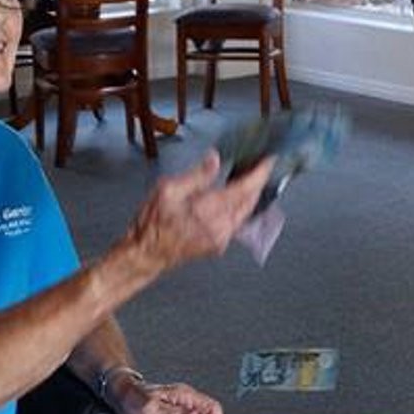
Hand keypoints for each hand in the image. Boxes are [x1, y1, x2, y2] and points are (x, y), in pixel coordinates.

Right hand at [119, 150, 276, 272]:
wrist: (146, 254)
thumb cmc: (152, 225)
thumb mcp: (168, 190)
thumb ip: (197, 175)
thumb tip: (215, 159)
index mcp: (209, 210)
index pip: (245, 189)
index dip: (259, 173)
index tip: (268, 161)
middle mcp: (220, 227)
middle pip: (250, 201)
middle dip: (258, 182)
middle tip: (259, 165)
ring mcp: (221, 238)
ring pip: (246, 212)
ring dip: (250, 195)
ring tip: (248, 177)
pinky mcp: (219, 244)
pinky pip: (237, 222)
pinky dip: (241, 207)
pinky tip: (235, 197)